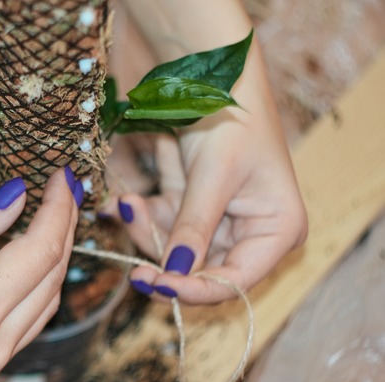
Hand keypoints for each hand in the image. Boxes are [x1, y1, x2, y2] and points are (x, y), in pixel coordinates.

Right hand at [0, 167, 78, 381]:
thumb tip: (15, 197)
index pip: (41, 250)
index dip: (57, 208)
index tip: (62, 175)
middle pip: (51, 280)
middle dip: (63, 230)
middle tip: (62, 191)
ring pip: (44, 307)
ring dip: (52, 262)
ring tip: (50, 220)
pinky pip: (24, 328)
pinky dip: (33, 291)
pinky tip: (23, 264)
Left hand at [116, 40, 307, 304]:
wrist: (208, 74)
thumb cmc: (230, 118)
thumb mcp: (214, 176)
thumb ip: (194, 227)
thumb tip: (175, 273)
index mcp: (276, 231)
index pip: (236, 280)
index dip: (196, 290)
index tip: (159, 285)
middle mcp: (250, 232)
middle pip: (201, 269)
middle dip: (164, 258)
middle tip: (134, 269)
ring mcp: (217, 220)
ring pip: (174, 249)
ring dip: (147, 232)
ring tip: (129, 206)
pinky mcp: (189, 206)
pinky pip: (161, 224)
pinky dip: (140, 216)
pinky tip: (123, 203)